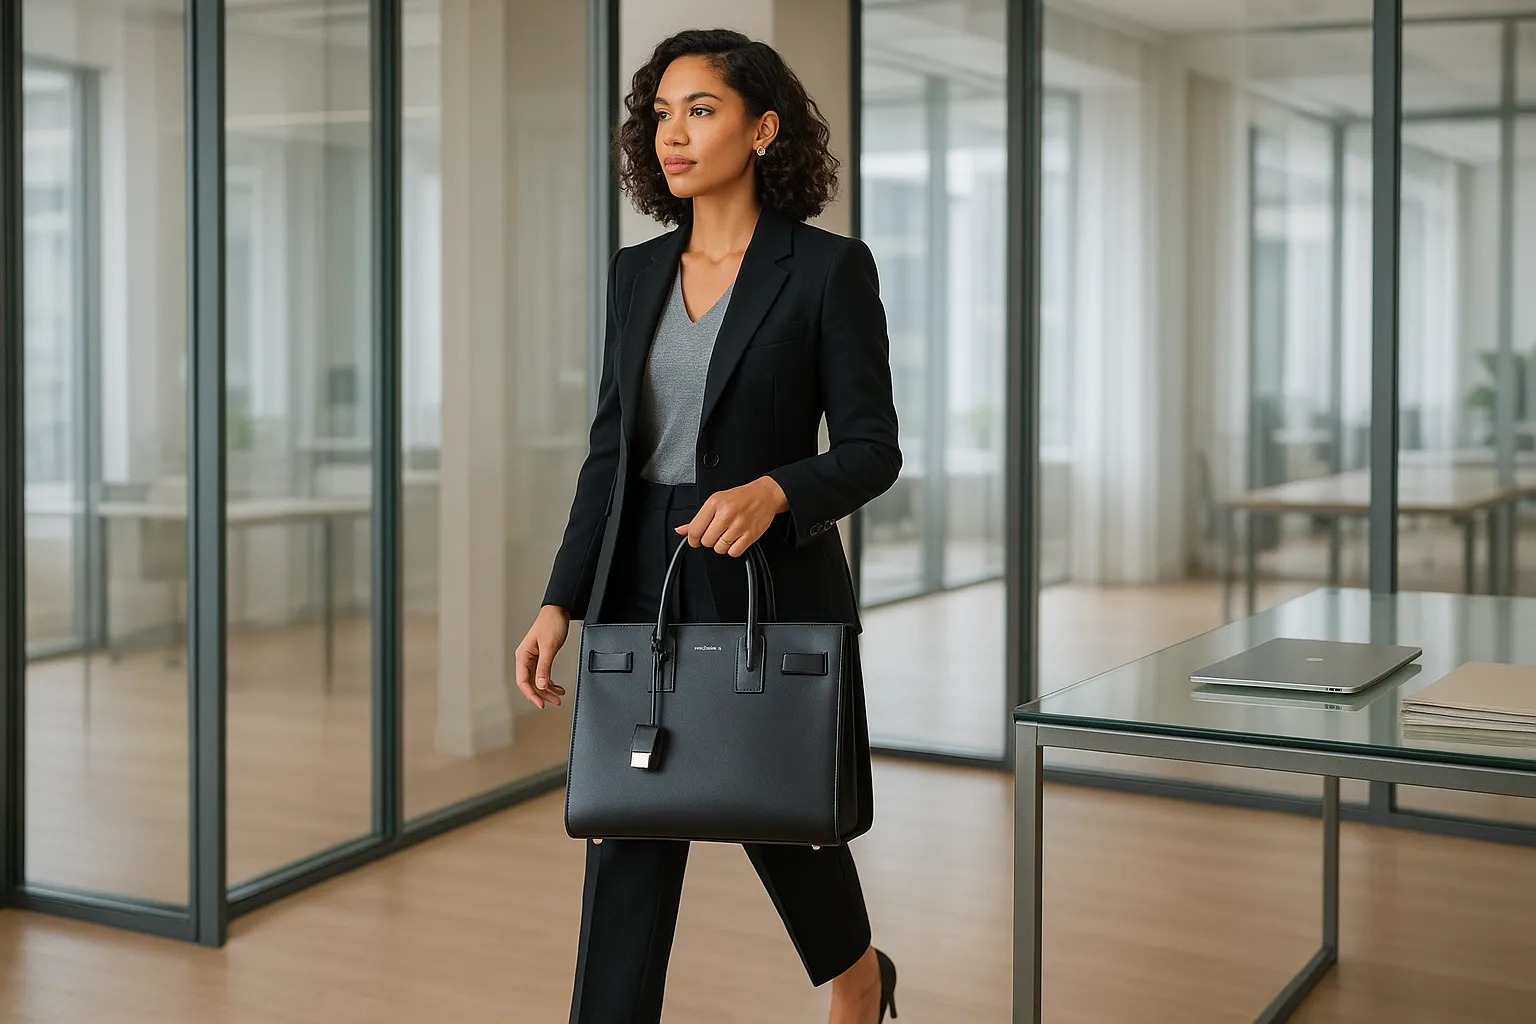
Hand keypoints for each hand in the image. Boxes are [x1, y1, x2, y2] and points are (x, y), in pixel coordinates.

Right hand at [514, 605, 571, 708]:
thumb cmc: (551, 623)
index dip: (532, 694)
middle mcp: (526, 658)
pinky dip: (551, 682)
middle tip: (554, 702)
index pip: (523, 681)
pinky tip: (558, 687)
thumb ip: (544, 667)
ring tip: (559, 696)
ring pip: (538, 680)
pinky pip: (543, 674)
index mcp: (523, 655)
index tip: (541, 703)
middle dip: (543, 694)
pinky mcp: (541, 656)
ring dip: (548, 689)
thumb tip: (541, 685)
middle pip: (531, 683)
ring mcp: (533, 658)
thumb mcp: (549, 647)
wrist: (559, 610)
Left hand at [675, 476, 789, 556]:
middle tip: (716, 533)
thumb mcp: (715, 501)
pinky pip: (734, 553)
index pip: (695, 530)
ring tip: (727, 535)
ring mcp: (739, 525)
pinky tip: (735, 539)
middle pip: (706, 541)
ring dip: (721, 545)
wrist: (765, 495)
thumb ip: (697, 519)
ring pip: (719, 549)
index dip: (693, 539)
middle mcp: (726, 514)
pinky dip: (733, 549)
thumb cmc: (740, 497)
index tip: (696, 539)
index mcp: (714, 504)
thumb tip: (680, 530)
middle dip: (709, 540)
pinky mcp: (750, 535)